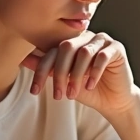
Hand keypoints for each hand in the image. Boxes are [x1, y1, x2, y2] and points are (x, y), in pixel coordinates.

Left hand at [21, 32, 138, 117]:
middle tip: (58, 95)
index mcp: (71, 42)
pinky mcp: (116, 48)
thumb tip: (23, 60)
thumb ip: (47, 69)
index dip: (41, 70)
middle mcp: (85, 37)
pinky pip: (102, 56)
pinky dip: (94, 72)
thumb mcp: (63, 81)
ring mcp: (102, 40)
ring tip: (74, 93)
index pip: (51, 51)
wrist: (113, 101)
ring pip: (84, 52)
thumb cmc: (87, 90)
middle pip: (66, 47)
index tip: (35, 91)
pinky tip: (90, 85)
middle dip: (59, 73)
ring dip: (76, 76)